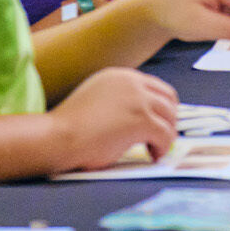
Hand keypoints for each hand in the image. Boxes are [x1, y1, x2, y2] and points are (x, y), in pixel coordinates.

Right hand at [50, 67, 177, 169]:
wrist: (59, 136)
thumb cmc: (71, 126)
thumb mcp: (97, 98)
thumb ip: (117, 99)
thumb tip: (135, 115)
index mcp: (119, 76)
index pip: (155, 86)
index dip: (161, 106)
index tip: (159, 121)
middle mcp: (132, 82)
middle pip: (168, 98)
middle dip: (169, 118)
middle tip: (161, 136)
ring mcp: (138, 100)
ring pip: (170, 116)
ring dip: (166, 134)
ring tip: (154, 148)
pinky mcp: (142, 119)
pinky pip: (165, 134)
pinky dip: (162, 147)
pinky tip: (152, 155)